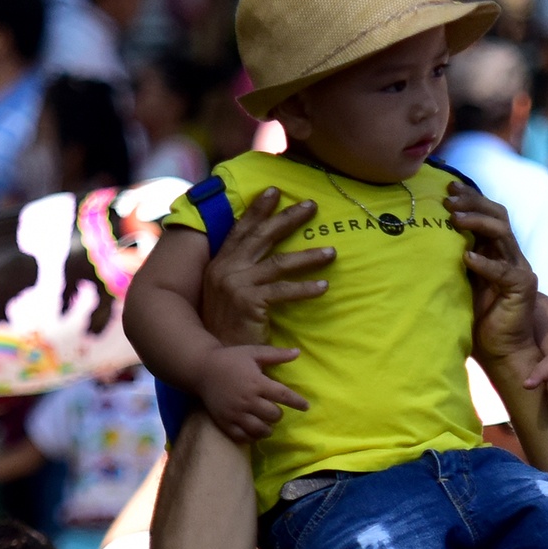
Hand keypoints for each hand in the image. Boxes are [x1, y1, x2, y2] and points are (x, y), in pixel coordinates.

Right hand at [198, 344, 307, 442]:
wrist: (201, 369)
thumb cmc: (230, 359)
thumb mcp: (253, 353)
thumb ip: (276, 355)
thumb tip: (298, 352)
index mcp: (256, 383)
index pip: (283, 396)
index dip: (297, 402)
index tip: (306, 407)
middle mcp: (247, 400)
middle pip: (273, 415)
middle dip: (277, 414)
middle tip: (274, 410)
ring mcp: (235, 413)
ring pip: (260, 429)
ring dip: (267, 428)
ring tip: (266, 423)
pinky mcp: (225, 422)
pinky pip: (242, 437)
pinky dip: (251, 436)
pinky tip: (253, 430)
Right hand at [202, 188, 333, 346]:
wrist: (215, 357)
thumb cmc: (227, 327)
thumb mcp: (229, 293)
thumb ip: (241, 273)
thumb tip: (264, 257)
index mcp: (220, 264)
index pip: (241, 230)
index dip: (257, 210)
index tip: (274, 191)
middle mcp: (225, 269)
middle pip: (262, 237)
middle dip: (287, 219)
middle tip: (311, 206)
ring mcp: (236, 284)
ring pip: (278, 263)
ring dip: (308, 257)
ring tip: (332, 252)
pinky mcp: (248, 302)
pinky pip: (283, 290)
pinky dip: (305, 288)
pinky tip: (323, 286)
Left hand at [446, 189, 539, 366]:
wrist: (502, 351)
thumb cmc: (477, 320)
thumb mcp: (460, 284)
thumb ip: (451, 263)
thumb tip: (422, 240)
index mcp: (496, 251)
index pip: (487, 214)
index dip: (471, 198)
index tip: (448, 188)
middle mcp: (510, 255)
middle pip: (497, 216)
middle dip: (473, 202)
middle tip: (449, 197)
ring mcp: (519, 269)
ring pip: (502, 234)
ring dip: (478, 222)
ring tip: (455, 218)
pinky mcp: (522, 287)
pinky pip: (502, 271)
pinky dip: (484, 263)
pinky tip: (466, 258)